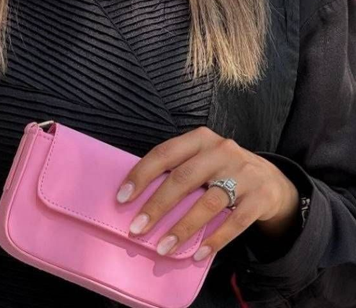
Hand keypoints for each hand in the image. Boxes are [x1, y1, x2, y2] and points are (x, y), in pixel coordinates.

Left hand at [115, 126, 299, 261]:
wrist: (272, 180)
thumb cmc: (223, 170)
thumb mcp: (202, 159)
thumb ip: (177, 169)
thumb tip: (137, 197)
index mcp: (200, 139)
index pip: (165, 153)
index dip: (141, 175)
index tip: (122, 198)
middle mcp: (221, 151)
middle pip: (183, 179)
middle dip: (157, 206)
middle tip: (137, 229)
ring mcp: (243, 173)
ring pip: (207, 203)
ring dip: (182, 228)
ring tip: (162, 248)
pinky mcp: (260, 197)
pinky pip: (234, 223)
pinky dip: (214, 240)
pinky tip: (197, 255)